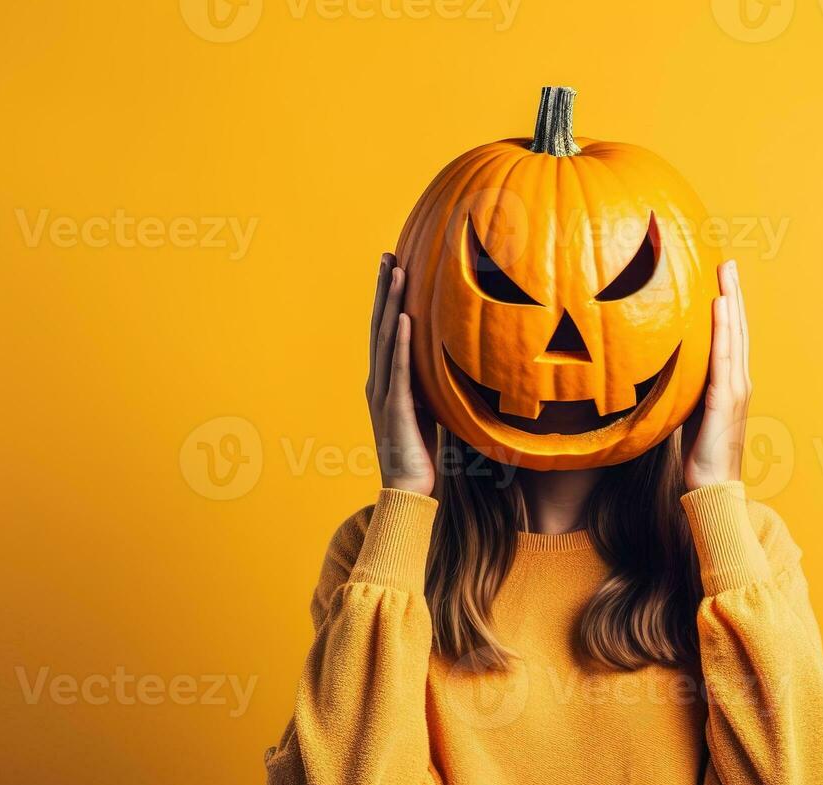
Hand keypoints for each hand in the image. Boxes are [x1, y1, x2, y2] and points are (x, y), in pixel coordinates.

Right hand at [366, 253, 435, 494]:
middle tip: (387, 255)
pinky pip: (398, 370)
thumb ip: (427, 385)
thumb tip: (444, 363)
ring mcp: (384, 394)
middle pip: (379, 327)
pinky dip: (399, 343)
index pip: (384, 332)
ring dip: (391, 304)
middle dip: (384, 290)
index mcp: (384, 382)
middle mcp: (378, 383)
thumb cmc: (420, 452)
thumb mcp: (426, 409)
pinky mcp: (396, 408)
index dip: (387, 299)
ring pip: (385, 340)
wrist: (408, 490)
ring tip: (396, 272)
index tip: (393, 266)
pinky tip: (403, 319)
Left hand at [682, 260, 750, 490]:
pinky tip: (719, 307)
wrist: (712, 485)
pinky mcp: (725, 399)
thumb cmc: (698, 453)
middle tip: (728, 261)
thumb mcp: (688, 411)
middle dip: (733, 293)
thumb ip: (684, 387)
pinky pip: (724, 358)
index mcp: (730, 382)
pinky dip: (723, 330)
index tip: (721, 277)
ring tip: (726, 272)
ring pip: (734, 336)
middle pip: (736, 328)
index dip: (728, 306)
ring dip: (731, 301)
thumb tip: (662, 367)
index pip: (729, 336)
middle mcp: (738, 380)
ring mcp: (735, 389)